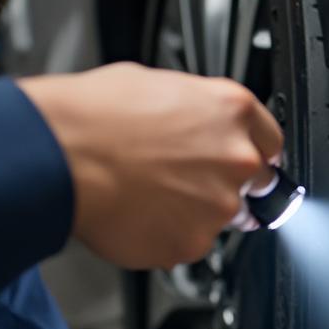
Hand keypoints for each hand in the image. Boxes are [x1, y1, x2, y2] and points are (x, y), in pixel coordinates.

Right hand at [18, 63, 282, 268]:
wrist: (56, 154)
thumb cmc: (93, 115)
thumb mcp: (158, 85)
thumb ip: (199, 112)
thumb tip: (201, 124)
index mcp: (232, 111)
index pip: (271, 142)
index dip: (254, 152)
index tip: (243, 160)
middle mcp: (238, 158)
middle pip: (257, 183)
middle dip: (229, 184)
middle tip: (188, 180)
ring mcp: (219, 204)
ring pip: (222, 216)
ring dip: (196, 211)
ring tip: (150, 194)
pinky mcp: (194, 242)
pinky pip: (190, 243)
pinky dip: (169, 236)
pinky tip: (140, 214)